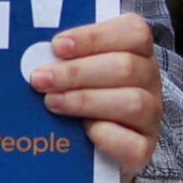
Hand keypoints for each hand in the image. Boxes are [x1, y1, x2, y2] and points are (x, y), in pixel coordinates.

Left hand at [22, 12, 164, 174]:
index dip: (94, 37)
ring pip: (132, 102)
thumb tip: (31, 56)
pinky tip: (83, 131)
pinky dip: (105, 135)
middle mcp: (150, 81)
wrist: (92, 150)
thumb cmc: (80, 96)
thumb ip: (64, 58)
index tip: (56, 46)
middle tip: (39, 79)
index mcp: (137, 52)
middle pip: (126, 67)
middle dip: (77, 72)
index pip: (133, 32)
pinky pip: (132, 143)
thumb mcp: (76, 70)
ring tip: (51, 102)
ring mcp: (151, 117)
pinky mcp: (143, 150)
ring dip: (85, 100)